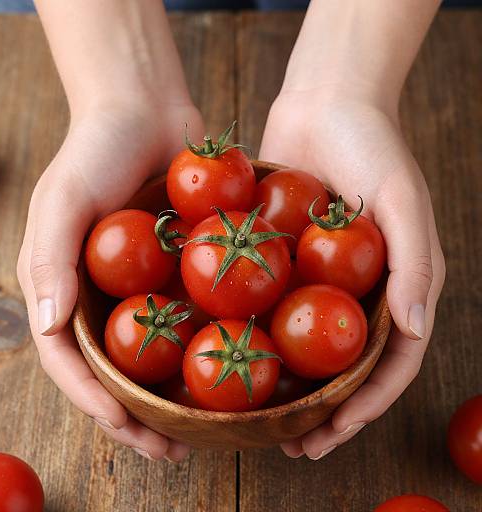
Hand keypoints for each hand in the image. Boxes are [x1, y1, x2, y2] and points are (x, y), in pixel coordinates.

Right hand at [17, 97, 203, 461]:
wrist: (147, 110)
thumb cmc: (95, 149)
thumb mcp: (61, 199)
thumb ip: (48, 261)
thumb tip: (50, 327)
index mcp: (69, 291)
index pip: (74, 364)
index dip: (98, 404)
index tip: (132, 433)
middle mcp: (108, 297)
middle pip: (120, 373)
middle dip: (142, 417)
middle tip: (174, 452)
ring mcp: (148, 286)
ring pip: (162, 355)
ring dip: (179, 396)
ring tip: (208, 431)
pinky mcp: (184, 270)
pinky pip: (197, 314)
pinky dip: (213, 345)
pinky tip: (239, 368)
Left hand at [260, 89, 444, 458]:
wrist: (325, 102)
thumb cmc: (372, 144)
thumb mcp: (403, 196)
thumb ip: (415, 260)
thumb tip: (415, 327)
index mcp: (393, 285)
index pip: (388, 363)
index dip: (364, 406)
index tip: (332, 436)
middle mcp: (356, 289)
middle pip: (343, 367)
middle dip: (323, 411)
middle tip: (295, 446)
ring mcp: (318, 277)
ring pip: (304, 345)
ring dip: (288, 386)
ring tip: (264, 420)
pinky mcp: (284, 259)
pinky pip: (271, 304)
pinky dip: (257, 334)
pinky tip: (231, 356)